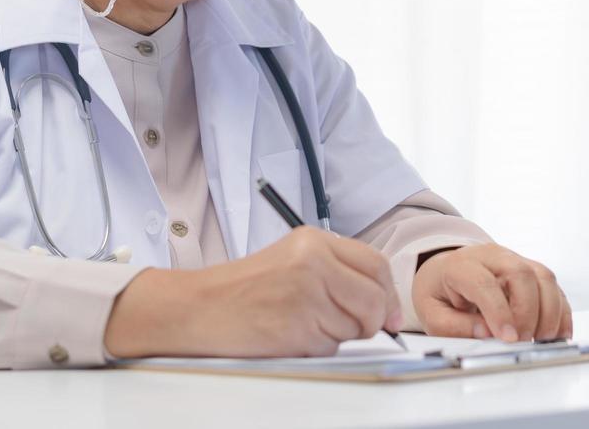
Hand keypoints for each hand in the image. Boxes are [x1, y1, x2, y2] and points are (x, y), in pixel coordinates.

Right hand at [104, 227, 401, 357]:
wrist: (198, 307)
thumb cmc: (242, 287)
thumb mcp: (292, 258)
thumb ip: (336, 271)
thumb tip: (383, 304)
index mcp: (314, 240)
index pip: (376, 264)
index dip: (390, 294)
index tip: (391, 315)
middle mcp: (314, 262)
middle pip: (374, 299)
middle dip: (372, 321)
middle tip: (357, 327)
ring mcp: (307, 294)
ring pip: (354, 327)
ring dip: (337, 335)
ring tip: (302, 322)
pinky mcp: (297, 326)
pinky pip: (330, 347)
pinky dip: (318, 348)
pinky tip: (291, 334)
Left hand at [412, 244, 571, 342]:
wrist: (446, 273)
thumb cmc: (440, 294)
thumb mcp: (432, 315)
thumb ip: (455, 326)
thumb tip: (486, 332)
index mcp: (461, 265)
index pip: (484, 283)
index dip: (499, 312)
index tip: (507, 338)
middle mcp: (492, 256)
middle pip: (521, 274)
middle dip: (527, 312)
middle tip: (521, 341)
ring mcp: (515, 259)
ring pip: (544, 277)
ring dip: (548, 312)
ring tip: (538, 340)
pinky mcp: (532, 271)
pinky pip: (554, 287)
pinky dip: (560, 311)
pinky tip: (555, 334)